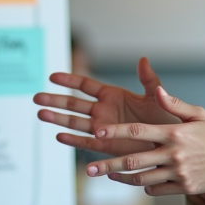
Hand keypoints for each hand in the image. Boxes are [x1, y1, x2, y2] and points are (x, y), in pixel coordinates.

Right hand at [35, 57, 176, 158]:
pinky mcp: (106, 146)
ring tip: (40, 114)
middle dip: (55, 100)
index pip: (85, 85)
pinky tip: (59, 136)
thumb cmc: (164, 118)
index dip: (68, 81)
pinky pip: (85, 143)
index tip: (52, 76)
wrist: (169, 143)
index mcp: (112, 95)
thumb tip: (143, 59)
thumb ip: (147, 79)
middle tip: (36, 97)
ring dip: (57, 118)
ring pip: (74, 122)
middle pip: (73, 104)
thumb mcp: (155, 95)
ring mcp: (102, 128)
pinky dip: (73, 140)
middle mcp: (103, 111)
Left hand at [85, 86, 204, 196]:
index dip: (115, 132)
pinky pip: (156, 189)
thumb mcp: (198, 113)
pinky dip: (145, 185)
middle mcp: (173, 154)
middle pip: (132, 161)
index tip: (97, 132)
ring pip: (141, 178)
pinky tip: (138, 181)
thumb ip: (174, 103)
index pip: (138, 131)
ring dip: (121, 178)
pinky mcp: (183, 188)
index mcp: (174, 133)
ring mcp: (178, 173)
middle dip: (107, 165)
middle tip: (89, 169)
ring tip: (108, 174)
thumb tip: (156, 90)